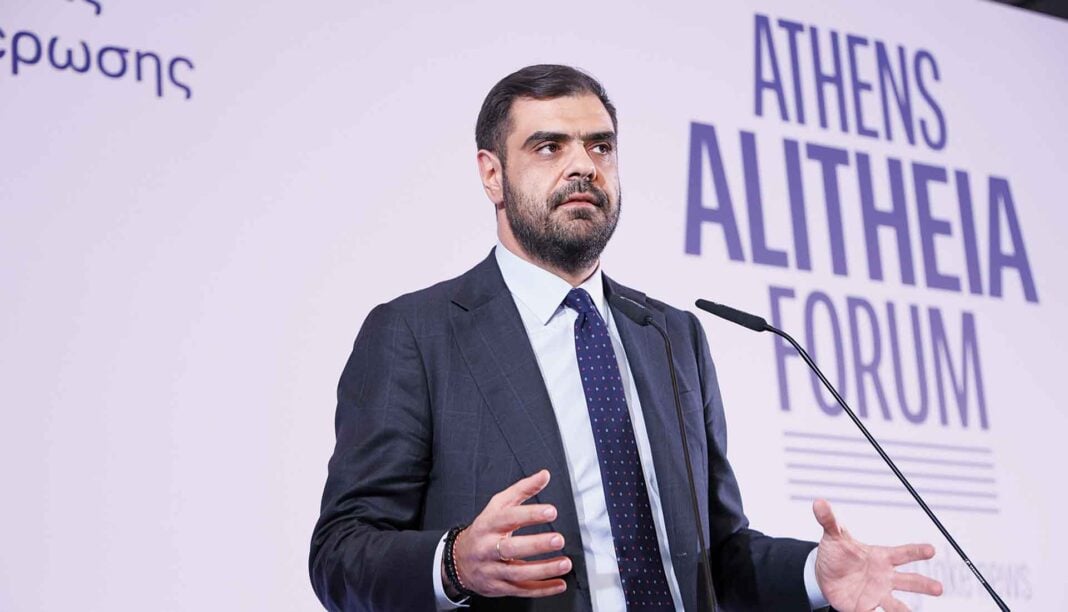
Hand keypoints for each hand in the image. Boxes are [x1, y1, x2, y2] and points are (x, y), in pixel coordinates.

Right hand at [447, 470, 570, 597]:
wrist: (459, 561)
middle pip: (511, 547)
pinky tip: (559, 584)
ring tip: (564, 563)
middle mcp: (489, 548)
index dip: (530, 514)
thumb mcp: (498, 506)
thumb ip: (522, 490)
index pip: (508, 518)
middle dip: (536, 545)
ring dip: (544, 569)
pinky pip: (522, 590)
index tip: (551, 511)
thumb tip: (544, 475)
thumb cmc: (484, 530)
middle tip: (558, 539)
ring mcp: (493, 569)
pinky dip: (542, 589)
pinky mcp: (500, 587)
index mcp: (489, 525)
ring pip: (518, 572)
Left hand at [812, 499, 943, 610]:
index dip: (916, 551)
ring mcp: (877, 594)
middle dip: (924, 585)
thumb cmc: (838, 554)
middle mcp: (885, 577)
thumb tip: (819, 503)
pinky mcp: (865, 608)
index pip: (903, 553)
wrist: (825, 575)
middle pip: (909, 581)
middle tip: (939, 588)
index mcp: (882, 557)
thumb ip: (829, 520)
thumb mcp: (833, 536)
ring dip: (905, 610)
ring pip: (896, 605)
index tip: (931, 549)